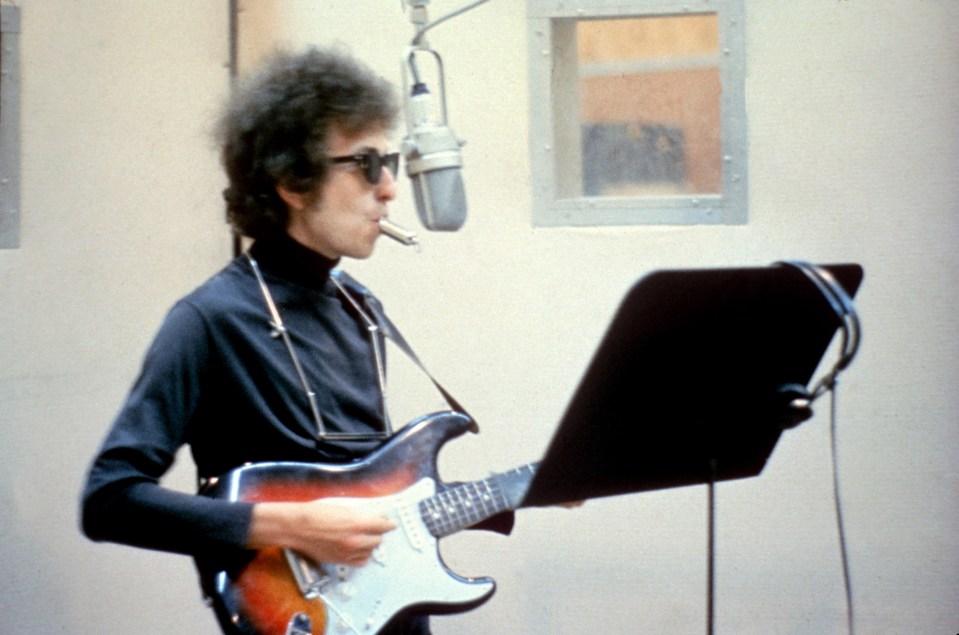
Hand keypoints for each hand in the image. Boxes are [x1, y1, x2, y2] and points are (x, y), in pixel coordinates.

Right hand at [248, 499, 396, 566]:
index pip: (383, 526)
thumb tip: (371, 517)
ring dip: (370, 545)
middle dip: (377, 534)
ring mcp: (348, 553)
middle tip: (374, 529)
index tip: (390, 523)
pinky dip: (362, 556)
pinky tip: (358, 550)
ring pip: (370, 552)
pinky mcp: (340, 561)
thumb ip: (359, 514)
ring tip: (364, 539)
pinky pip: (360, 562)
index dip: (388, 524)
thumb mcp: (342, 507)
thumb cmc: (315, 514)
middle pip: (378, 540)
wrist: (297, 527)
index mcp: (357, 523)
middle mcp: (355, 540)